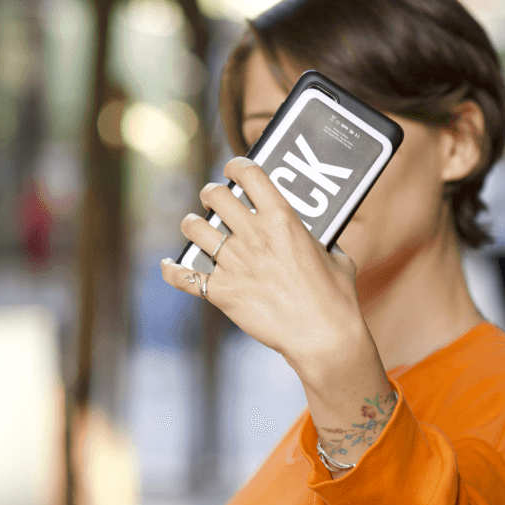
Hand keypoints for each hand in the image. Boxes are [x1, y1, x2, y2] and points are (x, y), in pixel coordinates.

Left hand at [161, 157, 364, 370]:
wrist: (323, 337)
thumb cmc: (336, 298)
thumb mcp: (336, 257)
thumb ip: (319, 241)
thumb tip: (314, 237)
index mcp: (282, 220)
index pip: (249, 174)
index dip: (236, 167)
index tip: (233, 171)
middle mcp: (253, 237)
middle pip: (215, 196)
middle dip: (212, 194)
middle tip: (215, 201)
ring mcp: (235, 264)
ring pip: (195, 228)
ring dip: (193, 224)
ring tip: (197, 227)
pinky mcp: (223, 293)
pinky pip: (184, 277)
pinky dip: (171, 270)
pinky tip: (168, 265)